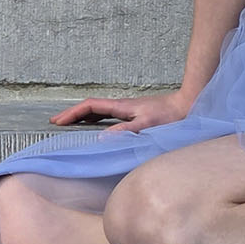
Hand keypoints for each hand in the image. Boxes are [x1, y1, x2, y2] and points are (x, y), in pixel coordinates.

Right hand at [49, 90, 193, 131]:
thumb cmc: (170, 116)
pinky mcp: (135, 114)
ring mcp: (128, 109)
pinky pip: (109, 116)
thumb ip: (126, 130)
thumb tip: (102, 137)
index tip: (57, 121)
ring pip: (99, 111)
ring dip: (83, 116)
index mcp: (121, 107)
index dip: (72, 113)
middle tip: (56, 122)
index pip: (90, 106)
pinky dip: (97, 120)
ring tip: (70, 125)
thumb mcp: (147, 125)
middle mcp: (122, 106)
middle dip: (72, 114)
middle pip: (90, 107)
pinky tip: (98, 128)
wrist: (188, 106)